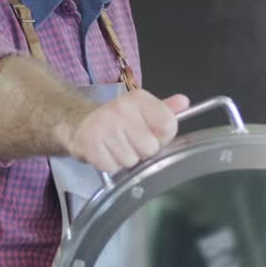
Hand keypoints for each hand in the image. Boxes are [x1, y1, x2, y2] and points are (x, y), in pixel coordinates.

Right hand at [61, 91, 190, 172]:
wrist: (81, 123)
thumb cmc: (119, 120)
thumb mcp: (143, 110)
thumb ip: (166, 110)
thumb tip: (184, 102)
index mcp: (139, 98)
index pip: (168, 125)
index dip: (163, 137)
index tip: (152, 134)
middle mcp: (121, 108)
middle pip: (151, 148)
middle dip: (142, 151)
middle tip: (131, 142)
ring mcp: (103, 125)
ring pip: (131, 160)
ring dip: (125, 159)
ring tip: (117, 147)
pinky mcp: (89, 143)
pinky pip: (112, 167)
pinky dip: (110, 165)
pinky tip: (106, 152)